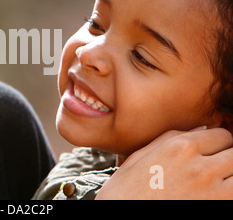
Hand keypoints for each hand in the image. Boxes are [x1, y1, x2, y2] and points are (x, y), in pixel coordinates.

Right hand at [95, 128, 232, 198]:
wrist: (120, 212)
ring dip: (231, 177)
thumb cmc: (125, 190)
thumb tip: (200, 130)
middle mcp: (199, 167)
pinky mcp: (215, 207)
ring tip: (215, 182)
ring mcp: (211, 191)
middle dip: (228, 159)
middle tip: (215, 169)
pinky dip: (227, 193)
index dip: (218, 144)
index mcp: (180, 147)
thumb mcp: (141, 156)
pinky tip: (213, 195)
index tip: (212, 154)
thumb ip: (171, 138)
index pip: (223, 136)